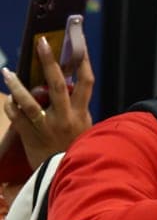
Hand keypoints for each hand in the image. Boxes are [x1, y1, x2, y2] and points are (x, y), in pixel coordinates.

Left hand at [1, 34, 95, 168]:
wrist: (67, 177)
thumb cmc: (77, 151)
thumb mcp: (85, 129)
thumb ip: (78, 110)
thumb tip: (66, 87)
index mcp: (82, 114)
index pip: (85, 82)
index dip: (82, 62)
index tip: (76, 44)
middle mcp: (65, 118)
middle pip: (56, 84)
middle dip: (49, 61)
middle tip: (40, 42)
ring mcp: (46, 126)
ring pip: (29, 101)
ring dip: (16, 85)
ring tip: (7, 72)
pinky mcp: (30, 136)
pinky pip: (17, 117)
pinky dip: (11, 106)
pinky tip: (7, 99)